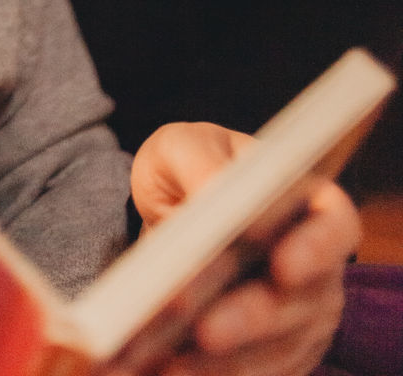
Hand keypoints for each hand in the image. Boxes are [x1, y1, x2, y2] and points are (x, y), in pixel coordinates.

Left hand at [128, 121, 358, 375]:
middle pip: (299, 302)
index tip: (281, 266)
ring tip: (170, 363)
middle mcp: (313, 267)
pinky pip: (248, 374)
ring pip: (273, 350)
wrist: (170, 209)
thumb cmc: (189, 168)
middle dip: (250, 319)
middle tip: (205, 329)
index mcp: (307, 203)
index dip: (315, 250)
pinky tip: (165, 371)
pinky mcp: (267, 355)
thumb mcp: (183, 147)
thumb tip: (213, 190)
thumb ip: (199, 162)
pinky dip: (208, 375)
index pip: (334, 227)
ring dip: (224, 361)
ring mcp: (294, 318)